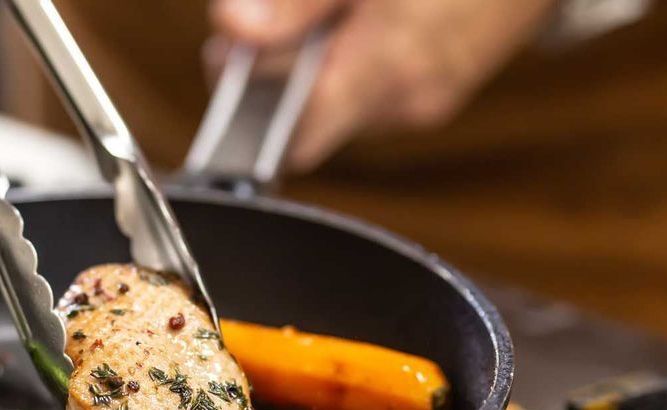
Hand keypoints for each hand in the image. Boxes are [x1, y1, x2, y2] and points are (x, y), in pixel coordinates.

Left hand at [209, 0, 559, 171]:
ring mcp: (425, 102)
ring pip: (334, 104)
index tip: (231, 55)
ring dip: (311, 64)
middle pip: (304, 120)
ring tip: (327, 10)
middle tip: (265, 16)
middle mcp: (408, 102)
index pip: (287, 138)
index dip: (244, 103)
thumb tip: (235, 30)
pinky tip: (358, 18)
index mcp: (390, 68)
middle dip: (274, 73)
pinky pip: (369, 90)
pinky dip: (349, 60)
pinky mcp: (434, 93)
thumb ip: (297, 2)